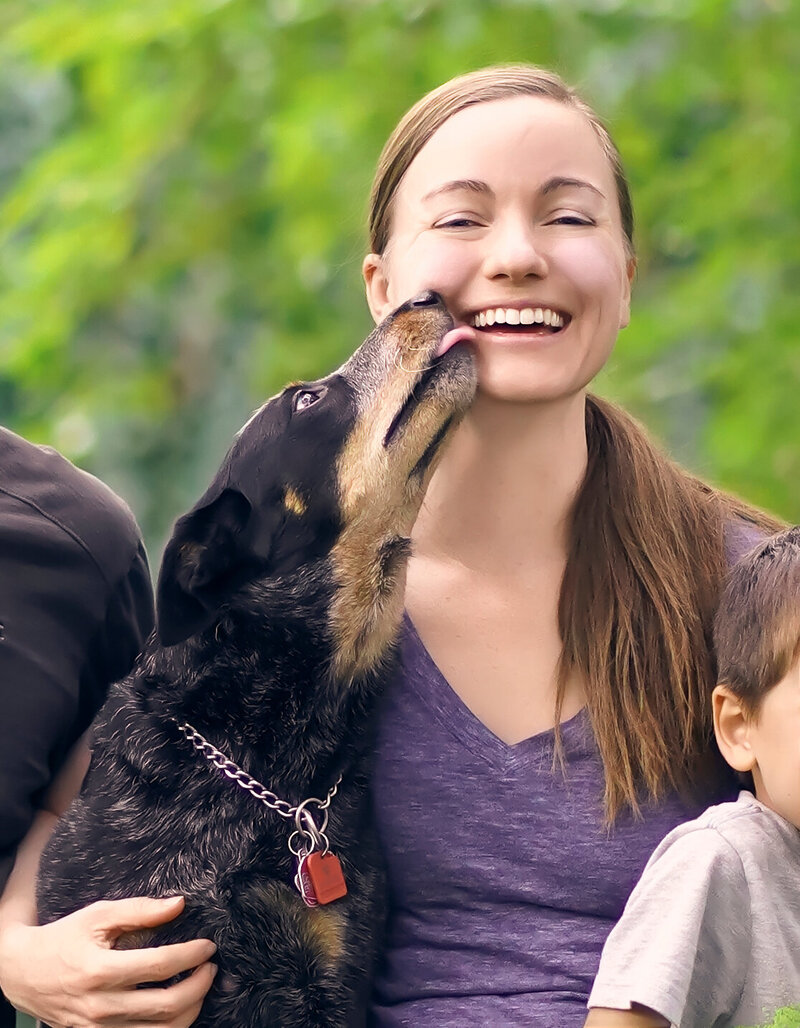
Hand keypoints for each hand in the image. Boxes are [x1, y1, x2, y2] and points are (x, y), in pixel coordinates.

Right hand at [0, 895, 216, 1027]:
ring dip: (190, 1011)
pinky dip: (168, 1027)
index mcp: (100, 971)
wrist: (23, 973)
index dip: (191, 955)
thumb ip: (140, 910)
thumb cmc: (64, 938)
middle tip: (211, 967)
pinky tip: (179, 1008)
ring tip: (200, 987)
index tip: (209, 945)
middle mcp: (101, 1005)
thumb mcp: (98, 915)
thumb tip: (179, 904)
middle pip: (166, 1006)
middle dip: (199, 986)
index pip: (160, 966)